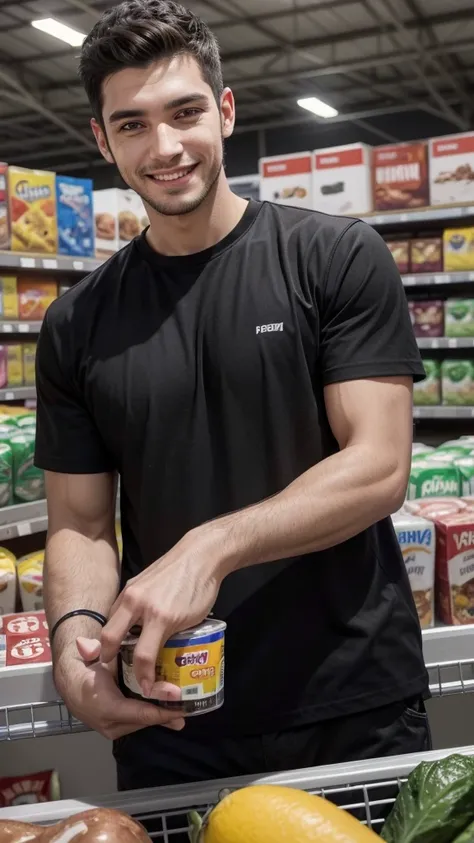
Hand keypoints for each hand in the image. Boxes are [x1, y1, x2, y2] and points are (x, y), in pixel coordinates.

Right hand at [54, 637, 185, 738]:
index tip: (178, 697)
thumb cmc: (86, 669)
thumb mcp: (90, 659)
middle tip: (191, 705)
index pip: (138, 711)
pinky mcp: (119, 729)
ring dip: (165, 716)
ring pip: (145, 722)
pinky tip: (173, 710)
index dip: (159, 707)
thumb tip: (84, 645)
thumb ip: (90, 651)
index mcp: (104, 706)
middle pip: (146, 719)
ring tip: (187, 708)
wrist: (71, 687)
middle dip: (168, 713)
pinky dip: (156, 716)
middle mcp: (110, 723)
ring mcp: (115, 729)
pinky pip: (141, 722)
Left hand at [99, 528, 223, 698]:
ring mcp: (147, 610)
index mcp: (127, 595)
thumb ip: (141, 603)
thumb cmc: (180, 571)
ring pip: (131, 650)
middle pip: (108, 639)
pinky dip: (149, 673)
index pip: (109, 627)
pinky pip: (150, 653)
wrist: (202, 556)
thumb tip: (137, 623)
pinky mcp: (166, 618)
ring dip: (135, 674)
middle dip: (109, 663)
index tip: (114, 665)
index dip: (108, 650)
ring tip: (142, 687)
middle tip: (119, 679)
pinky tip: (153, 682)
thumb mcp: (151, 584)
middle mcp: (131, 601)